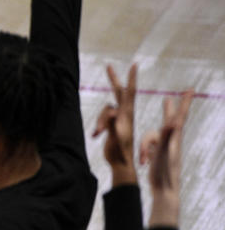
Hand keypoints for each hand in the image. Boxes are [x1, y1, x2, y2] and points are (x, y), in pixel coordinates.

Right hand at [93, 64, 137, 184]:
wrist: (121, 164)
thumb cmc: (120, 152)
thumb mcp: (116, 139)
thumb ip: (113, 124)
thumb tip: (112, 112)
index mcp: (127, 115)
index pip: (130, 93)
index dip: (131, 78)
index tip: (134, 65)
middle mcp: (124, 114)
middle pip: (119, 93)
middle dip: (113, 80)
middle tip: (108, 66)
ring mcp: (119, 120)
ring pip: (106, 110)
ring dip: (99, 120)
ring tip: (97, 133)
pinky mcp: (113, 125)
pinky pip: (103, 119)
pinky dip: (98, 126)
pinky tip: (95, 135)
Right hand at [140, 90, 193, 197]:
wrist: (165, 191)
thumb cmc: (164, 172)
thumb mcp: (165, 152)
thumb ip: (168, 136)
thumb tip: (174, 121)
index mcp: (174, 138)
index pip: (180, 115)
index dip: (184, 102)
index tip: (190, 89)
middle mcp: (172, 141)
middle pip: (172, 121)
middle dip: (171, 110)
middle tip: (171, 99)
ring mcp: (166, 148)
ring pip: (152, 137)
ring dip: (145, 147)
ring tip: (144, 160)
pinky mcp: (159, 154)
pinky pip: (149, 147)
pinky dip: (145, 151)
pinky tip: (145, 158)